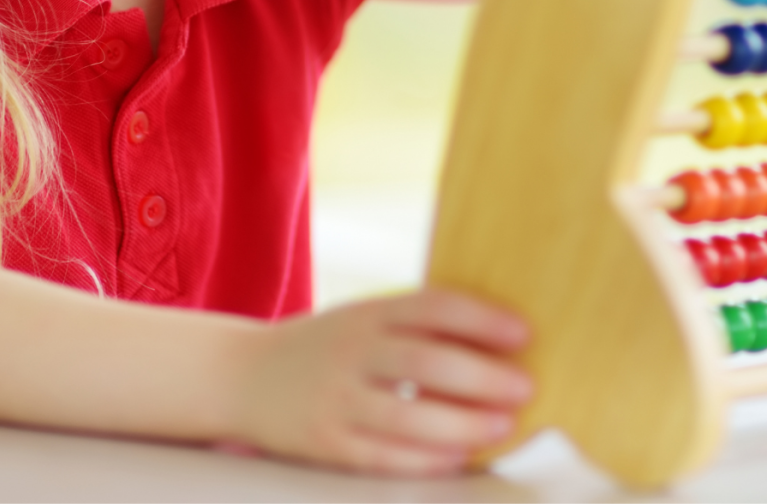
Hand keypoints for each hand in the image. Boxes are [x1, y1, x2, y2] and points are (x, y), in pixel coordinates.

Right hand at [231, 288, 532, 475]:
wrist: (242, 376)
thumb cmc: (325, 348)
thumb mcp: (362, 320)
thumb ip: (416, 329)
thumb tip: (498, 345)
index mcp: (367, 312)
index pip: (432, 306)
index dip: (482, 318)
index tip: (523, 332)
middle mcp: (351, 351)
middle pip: (425, 362)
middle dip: (482, 376)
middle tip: (524, 387)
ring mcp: (336, 399)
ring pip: (407, 415)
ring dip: (463, 422)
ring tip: (502, 425)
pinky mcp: (326, 443)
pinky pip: (383, 455)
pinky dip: (426, 458)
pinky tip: (458, 456)